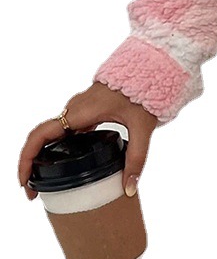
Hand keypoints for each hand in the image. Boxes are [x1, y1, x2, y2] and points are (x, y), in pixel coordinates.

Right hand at [17, 83, 158, 201]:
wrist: (148, 69)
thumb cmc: (143, 92)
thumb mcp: (142, 128)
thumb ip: (136, 159)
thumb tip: (129, 188)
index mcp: (80, 113)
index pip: (41, 135)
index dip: (27, 158)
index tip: (25, 180)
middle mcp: (73, 110)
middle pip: (39, 137)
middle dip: (29, 163)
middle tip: (32, 189)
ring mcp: (77, 110)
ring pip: (49, 133)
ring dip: (40, 155)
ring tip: (40, 181)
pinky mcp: (84, 112)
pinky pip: (62, 130)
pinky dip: (55, 147)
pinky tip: (62, 164)